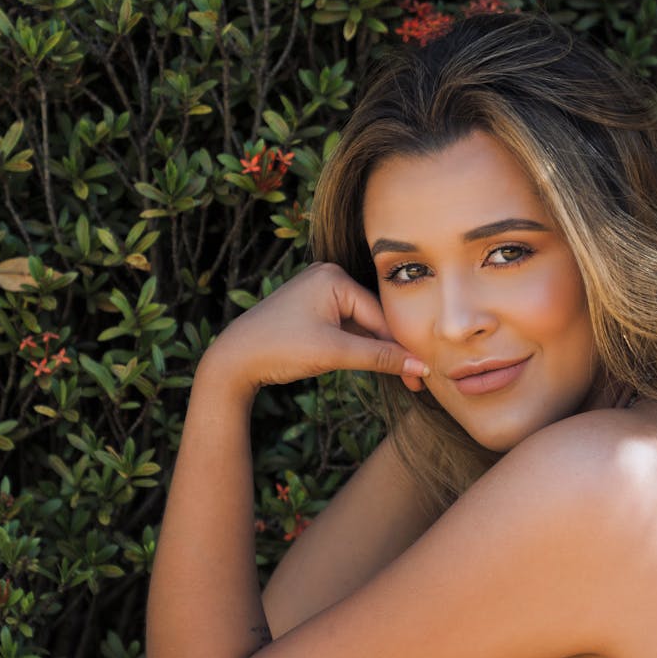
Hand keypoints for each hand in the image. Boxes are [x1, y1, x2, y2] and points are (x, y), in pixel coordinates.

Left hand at [201, 262, 429, 393]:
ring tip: (402, 377)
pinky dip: (358, 346)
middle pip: (372, 318)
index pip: (380, 314)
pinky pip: (345, 327)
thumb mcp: (334, 353)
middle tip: (416, 380)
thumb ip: (379, 358)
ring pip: (360, 325)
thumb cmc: (279, 348)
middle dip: (391, 349)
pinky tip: (376, 365)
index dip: (401, 347)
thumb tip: (419, 367)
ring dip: (376, 350)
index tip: (423, 374)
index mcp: (334, 277)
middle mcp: (328, 277)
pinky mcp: (312, 309)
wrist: (234, 359)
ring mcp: (319, 292)